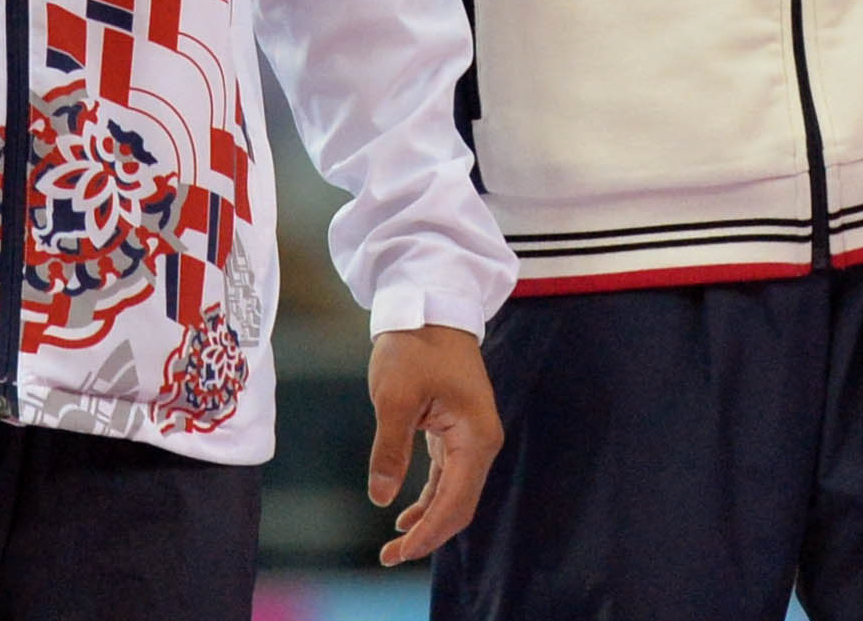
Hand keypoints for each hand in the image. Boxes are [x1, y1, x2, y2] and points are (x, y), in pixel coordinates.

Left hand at [366, 324, 501, 567]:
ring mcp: (470, 436)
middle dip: (429, 535)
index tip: (398, 553)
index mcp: (475, 436)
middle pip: (460, 504)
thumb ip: (390, 449)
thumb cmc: (415, 345)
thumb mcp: (394, 396)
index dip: (429, 533)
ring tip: (394, 546)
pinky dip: (429, 498)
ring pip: (454, 493)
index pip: (456, 501)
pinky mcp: (456, 430)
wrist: (429, 304)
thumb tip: (382, 497)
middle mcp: (480, 440)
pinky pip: (448, 476)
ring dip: (428, 521)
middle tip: (390, 557)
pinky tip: (406, 514)